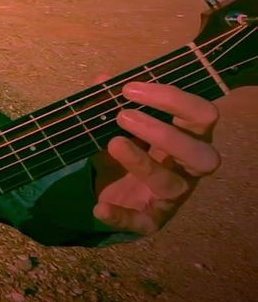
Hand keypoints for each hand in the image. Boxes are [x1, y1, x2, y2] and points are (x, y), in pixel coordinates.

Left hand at [92, 81, 220, 234]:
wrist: (109, 188)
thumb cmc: (126, 146)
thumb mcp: (117, 123)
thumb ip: (112, 101)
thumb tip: (102, 80)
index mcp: (188, 135)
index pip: (202, 114)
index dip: (172, 99)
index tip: (129, 89)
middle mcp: (188, 167)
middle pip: (201, 154)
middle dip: (164, 134)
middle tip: (122, 116)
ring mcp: (173, 195)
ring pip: (173, 185)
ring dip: (143, 163)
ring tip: (113, 143)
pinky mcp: (152, 219)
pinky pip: (143, 222)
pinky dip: (122, 215)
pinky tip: (100, 207)